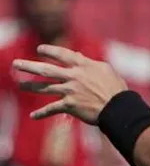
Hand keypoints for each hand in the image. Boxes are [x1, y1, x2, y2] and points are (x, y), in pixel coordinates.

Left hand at [13, 45, 127, 123]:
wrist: (118, 107)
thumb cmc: (115, 87)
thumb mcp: (105, 69)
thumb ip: (89, 63)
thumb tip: (78, 57)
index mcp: (83, 66)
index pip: (62, 54)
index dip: (49, 50)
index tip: (39, 49)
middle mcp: (73, 76)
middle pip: (46, 69)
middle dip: (29, 66)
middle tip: (16, 64)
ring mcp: (70, 91)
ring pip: (45, 87)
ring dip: (30, 87)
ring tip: (20, 86)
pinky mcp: (70, 105)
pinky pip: (52, 108)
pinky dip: (42, 113)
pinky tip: (33, 116)